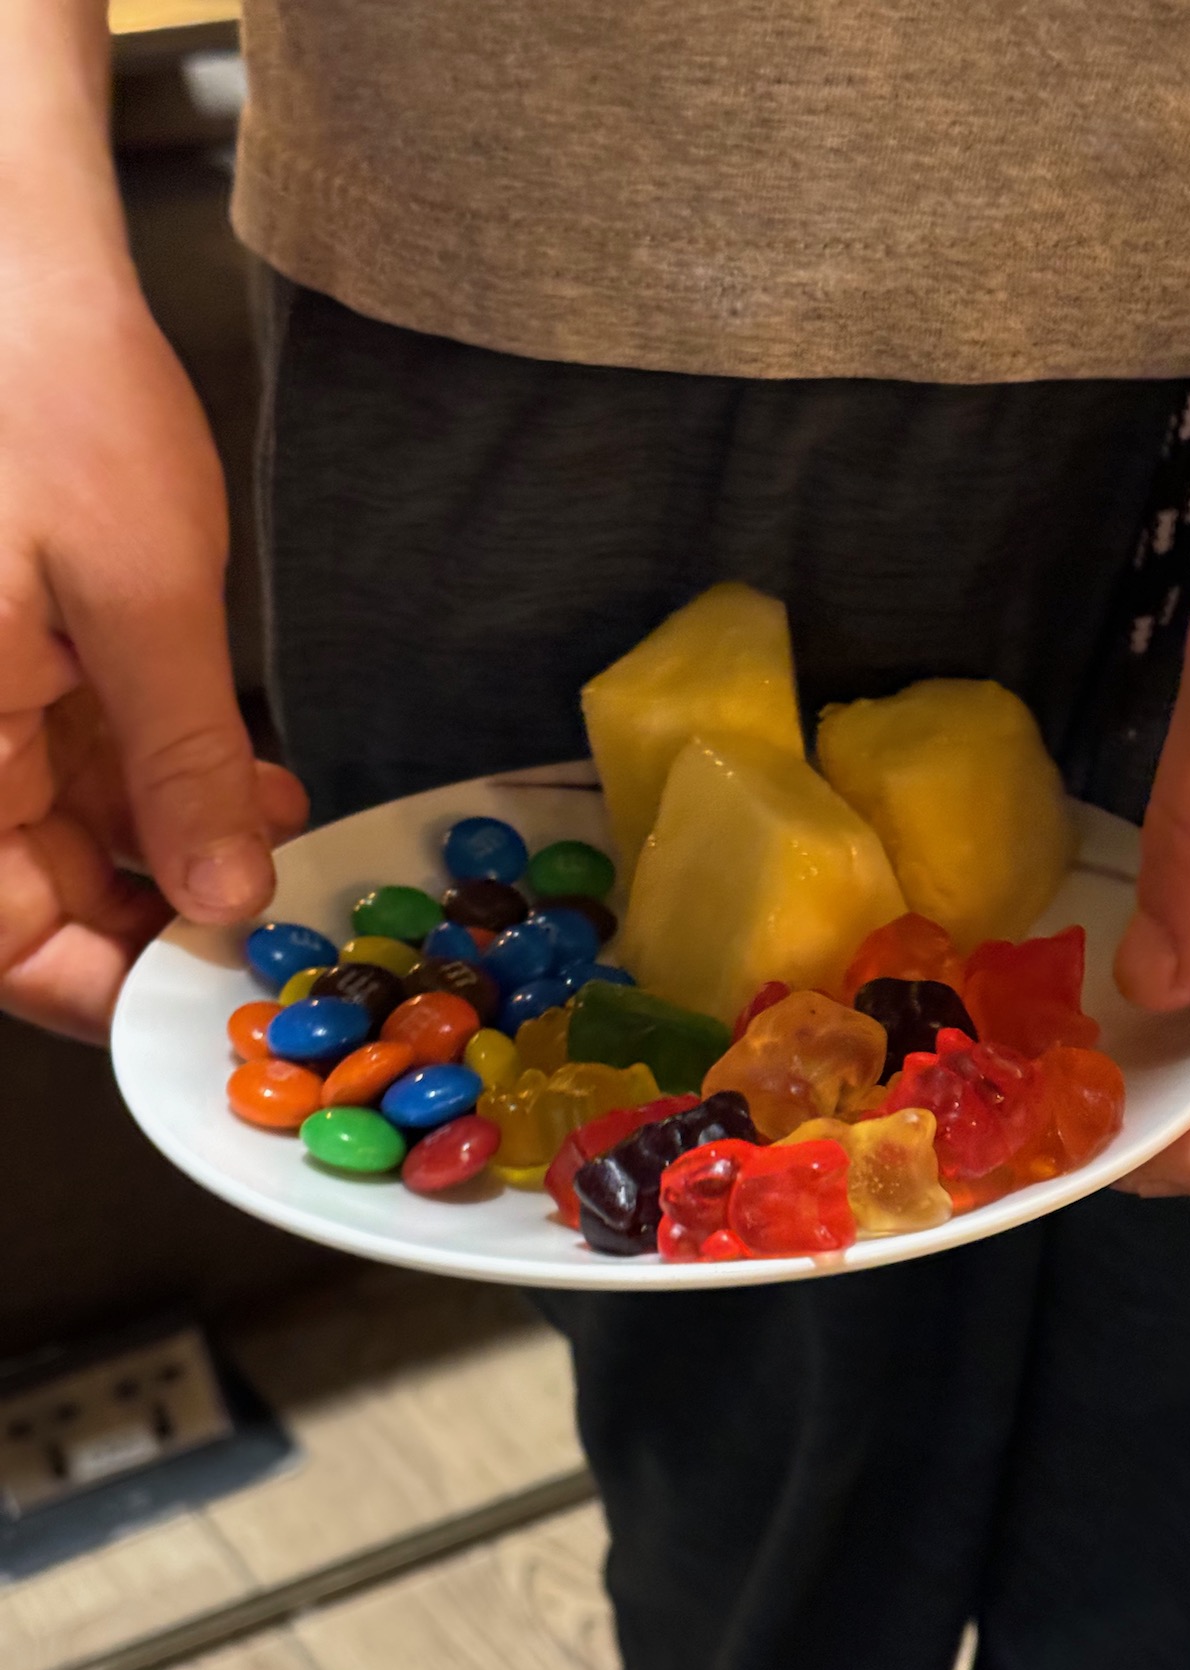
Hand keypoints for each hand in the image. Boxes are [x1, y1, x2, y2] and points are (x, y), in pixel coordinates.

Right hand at [0, 266, 306, 1040]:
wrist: (11, 265)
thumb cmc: (49, 399)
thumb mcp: (141, 597)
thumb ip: (180, 765)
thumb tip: (221, 898)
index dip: (88, 987)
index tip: (200, 999)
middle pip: (32, 888)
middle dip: (158, 914)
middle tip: (274, 922)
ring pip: (67, 834)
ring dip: (178, 850)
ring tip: (278, 840)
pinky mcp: (14, 665)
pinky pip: (77, 766)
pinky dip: (163, 786)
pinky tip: (246, 781)